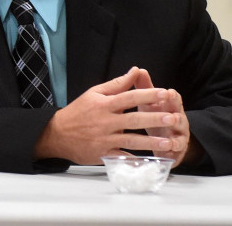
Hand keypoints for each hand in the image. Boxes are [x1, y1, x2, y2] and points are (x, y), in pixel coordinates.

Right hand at [35, 67, 179, 163]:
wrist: (57, 134)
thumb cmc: (78, 111)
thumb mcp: (94, 93)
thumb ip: (117, 84)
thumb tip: (136, 71)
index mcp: (104, 104)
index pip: (129, 97)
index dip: (147, 95)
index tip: (164, 93)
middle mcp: (105, 121)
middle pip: (134, 119)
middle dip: (154, 119)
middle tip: (173, 118)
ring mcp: (104, 139)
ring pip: (131, 140)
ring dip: (151, 142)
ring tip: (168, 142)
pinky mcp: (103, 154)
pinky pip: (123, 158)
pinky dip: (136, 160)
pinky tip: (151, 161)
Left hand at [133, 69, 191, 166]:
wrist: (162, 137)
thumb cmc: (153, 114)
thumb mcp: (148, 101)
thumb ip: (144, 87)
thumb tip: (138, 70)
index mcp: (170, 107)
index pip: (174, 99)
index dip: (172, 96)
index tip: (168, 92)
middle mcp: (178, 121)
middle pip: (179, 118)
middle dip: (176, 118)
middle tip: (172, 117)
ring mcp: (178, 138)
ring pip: (180, 139)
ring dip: (175, 139)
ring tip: (170, 141)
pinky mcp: (175, 153)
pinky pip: (175, 155)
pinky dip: (171, 156)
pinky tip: (166, 157)